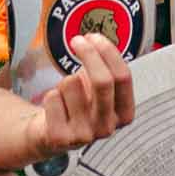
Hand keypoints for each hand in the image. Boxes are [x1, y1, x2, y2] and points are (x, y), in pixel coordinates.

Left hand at [26, 27, 132, 151]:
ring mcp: (85, 135)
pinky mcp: (61, 138)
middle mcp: (107, 127)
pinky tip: (55, 108)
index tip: (94, 37)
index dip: (108, 52)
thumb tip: (97, 40)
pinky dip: (50, 95)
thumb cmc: (78, 106)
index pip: (123, 77)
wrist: (53, 133)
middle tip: (77, 41)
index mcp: (123, 114)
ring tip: (66, 94)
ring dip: (65, 81)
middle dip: (89, 54)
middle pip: (103, 81)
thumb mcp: (98, 87)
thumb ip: (104, 67)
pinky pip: (53, 97)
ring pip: (72, 84)